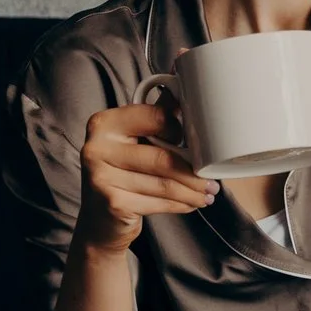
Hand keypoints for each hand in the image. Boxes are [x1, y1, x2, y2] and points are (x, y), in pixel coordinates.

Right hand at [73, 99, 217, 255]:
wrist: (99, 220)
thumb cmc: (123, 173)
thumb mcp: (134, 141)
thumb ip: (155, 117)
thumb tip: (186, 89)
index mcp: (104, 123)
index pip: (155, 118)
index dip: (180, 130)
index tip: (198, 143)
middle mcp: (97, 147)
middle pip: (162, 157)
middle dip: (194, 172)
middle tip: (212, 180)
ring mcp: (101, 177)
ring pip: (163, 183)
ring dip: (192, 191)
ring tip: (208, 194)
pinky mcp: (112, 203)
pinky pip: (158, 202)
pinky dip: (180, 204)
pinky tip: (191, 204)